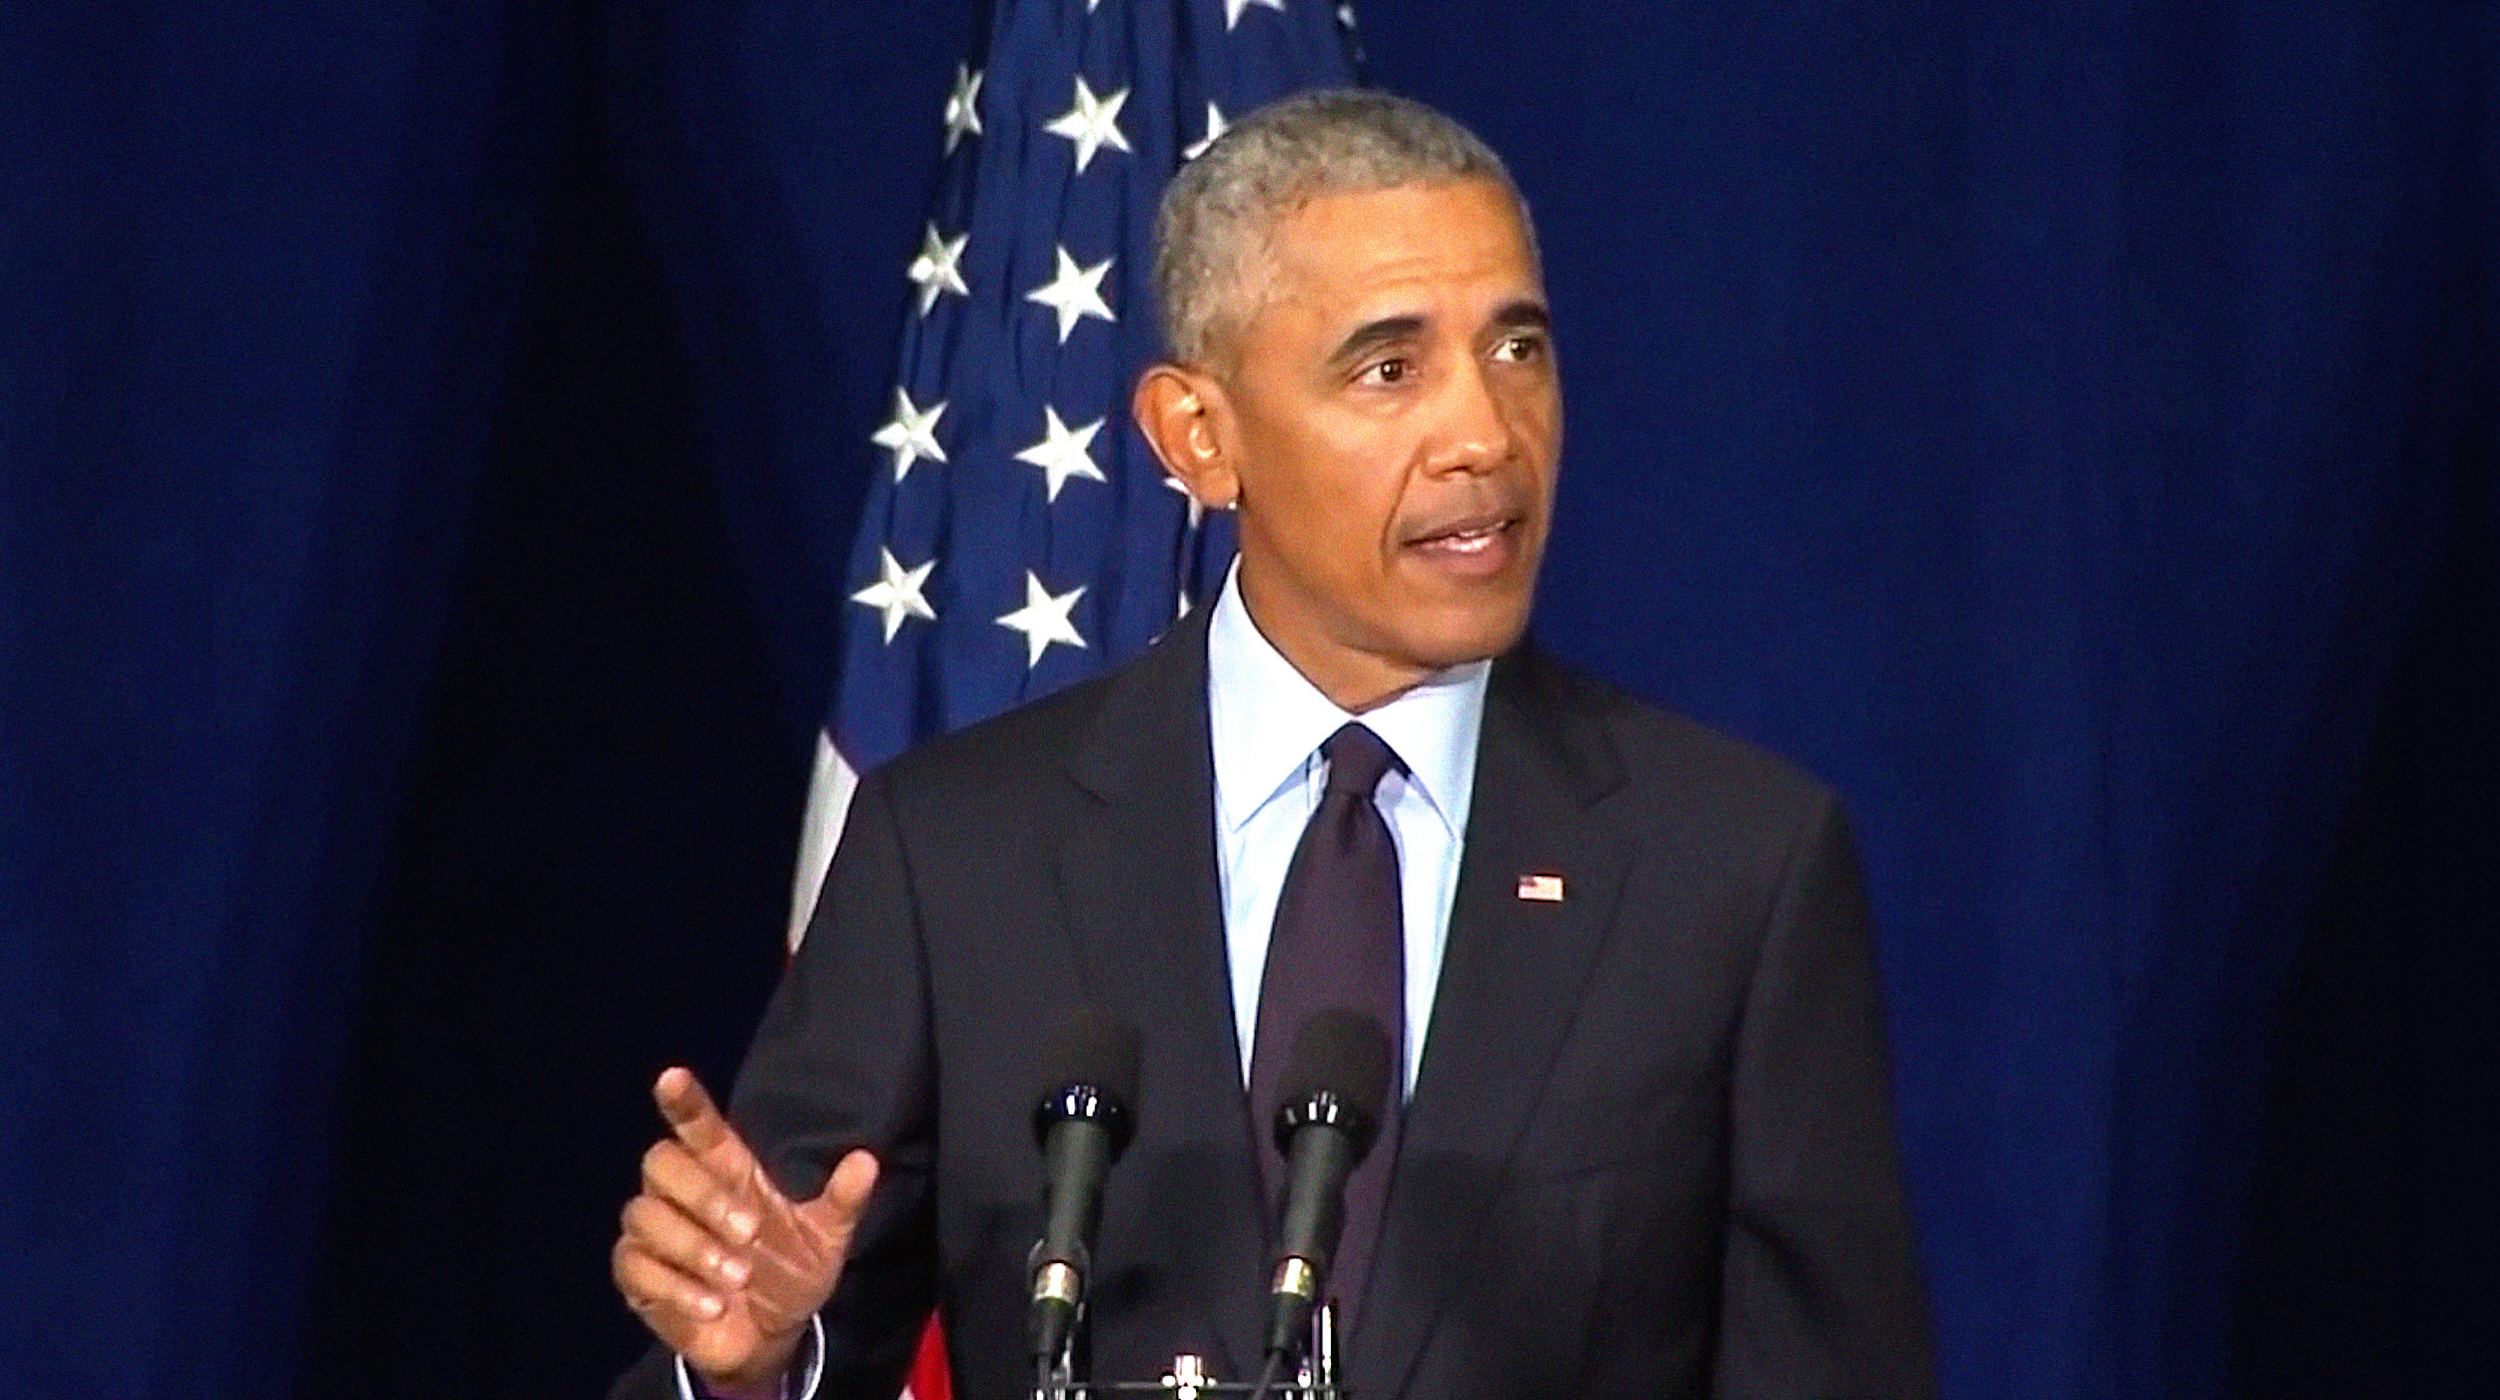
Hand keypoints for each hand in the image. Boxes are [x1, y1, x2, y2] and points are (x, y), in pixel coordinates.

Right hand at [613, 1067, 878, 1396]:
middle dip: (704, 1196)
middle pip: (662, 1163)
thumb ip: (843, 1201)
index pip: (699, 1127)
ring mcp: (655, 1233)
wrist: (771, 1337)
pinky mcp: (637, 1276)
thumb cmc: (791, 1272)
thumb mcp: (826, 1239)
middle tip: (749, 1232)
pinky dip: (676, 1287)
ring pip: (645, 1215)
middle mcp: (684, 1194)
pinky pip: (636, 1267)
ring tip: (737, 1278)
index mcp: (728, 1171)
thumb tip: (867, 1160)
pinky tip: (713, 1305)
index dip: (684, 1102)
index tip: (671, 1077)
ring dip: (694, 1247)